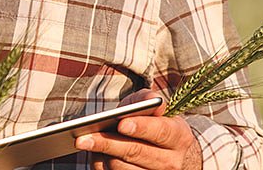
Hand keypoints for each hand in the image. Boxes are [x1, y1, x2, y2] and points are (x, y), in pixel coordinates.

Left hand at [75, 90, 201, 169]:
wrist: (173, 157)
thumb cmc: (157, 127)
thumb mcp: (157, 110)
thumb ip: (150, 100)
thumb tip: (153, 101)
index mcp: (179, 137)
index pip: (160, 132)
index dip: (141, 128)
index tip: (121, 124)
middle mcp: (172, 161)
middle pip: (136, 152)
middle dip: (108, 143)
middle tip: (83, 138)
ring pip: (123, 168)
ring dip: (102, 155)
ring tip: (86, 142)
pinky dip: (102, 165)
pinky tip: (95, 155)